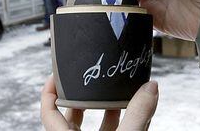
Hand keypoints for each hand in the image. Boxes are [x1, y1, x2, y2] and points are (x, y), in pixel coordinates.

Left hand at [41, 76, 158, 130]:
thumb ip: (138, 114)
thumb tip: (152, 87)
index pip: (47, 112)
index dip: (48, 91)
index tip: (56, 74)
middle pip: (69, 116)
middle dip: (80, 95)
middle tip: (89, 77)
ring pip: (90, 125)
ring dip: (100, 108)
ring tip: (112, 90)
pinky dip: (114, 121)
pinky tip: (125, 110)